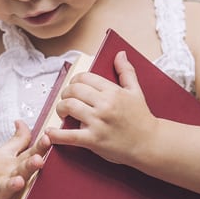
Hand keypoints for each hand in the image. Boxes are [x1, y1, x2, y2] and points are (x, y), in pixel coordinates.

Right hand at [0, 119, 47, 198]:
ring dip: (11, 186)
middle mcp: (6, 175)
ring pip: (5, 189)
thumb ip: (19, 140)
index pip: (29, 152)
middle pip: (20, 169)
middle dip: (29, 164)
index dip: (40, 146)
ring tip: (17, 183)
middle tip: (38, 159)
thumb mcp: (4, 152)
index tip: (49, 137)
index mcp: (13, 163)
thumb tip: (23, 121)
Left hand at [44, 50, 156, 165]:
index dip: (75, 81)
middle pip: (73, 90)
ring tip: (63, 113)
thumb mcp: (136, 91)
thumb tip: (120, 54)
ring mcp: (98, 122)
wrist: (149, 144)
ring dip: (60, 109)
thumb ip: (126, 71)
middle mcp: (104, 104)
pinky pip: (69, 136)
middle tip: (66, 100)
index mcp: (113, 91)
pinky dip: (56, 135)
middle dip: (65, 94)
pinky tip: (50, 133)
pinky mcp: (94, 140)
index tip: (74, 88)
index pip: (84, 78)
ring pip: (68, 107)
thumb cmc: (142, 119)